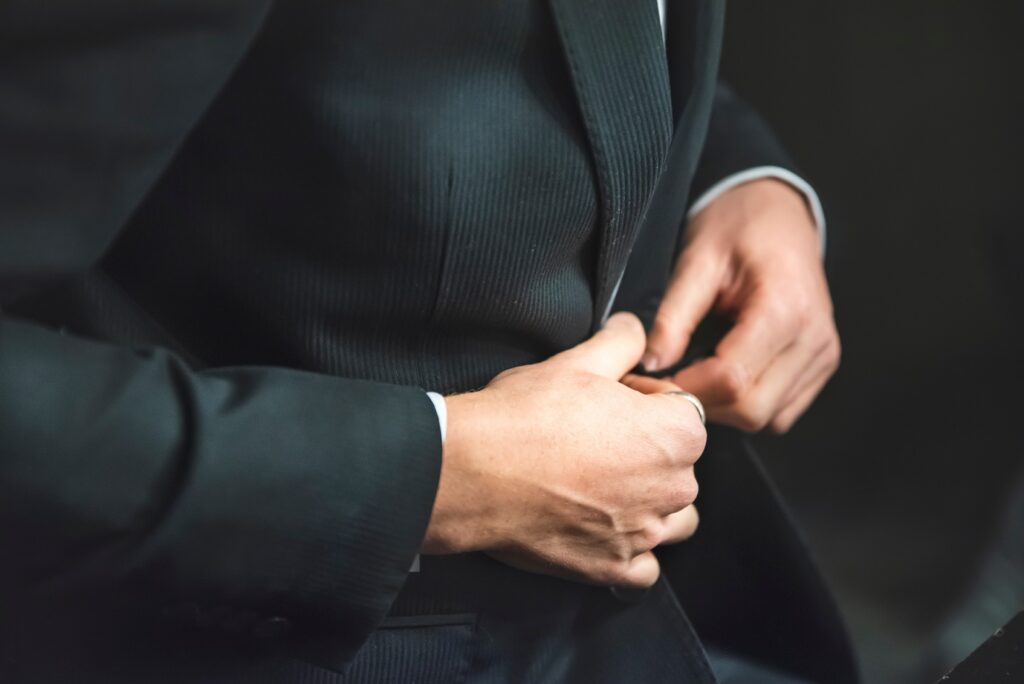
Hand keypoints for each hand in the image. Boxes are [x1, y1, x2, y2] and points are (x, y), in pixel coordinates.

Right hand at [423, 312, 704, 588]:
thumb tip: (632, 328)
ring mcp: (644, 532)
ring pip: (671, 518)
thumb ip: (620, 342)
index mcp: (677, 433)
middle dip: (646, 449)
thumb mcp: (578, 361)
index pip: (683, 408)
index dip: (643, 398)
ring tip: (601, 484)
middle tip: (594, 436)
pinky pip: (644, 566)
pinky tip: (599, 528)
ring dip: (647, 502)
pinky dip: (629, 550)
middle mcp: (673, 487)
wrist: (474, 472)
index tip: (610, 398)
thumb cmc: (525, 416)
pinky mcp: (614, 565)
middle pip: (678, 464)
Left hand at [643, 178, 839, 432]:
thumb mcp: (697, 259)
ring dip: (725, 407)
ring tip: (697, 372)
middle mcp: (814, 338)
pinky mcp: (822, 365)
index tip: (655, 375)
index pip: (732, 378)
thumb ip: (674, 316)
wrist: (781, 213)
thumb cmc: (738, 227)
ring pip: (766, 418)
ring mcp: (823, 355)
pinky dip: (749, 404)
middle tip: (671, 378)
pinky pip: (781, 412)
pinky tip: (726, 375)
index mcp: (786, 308)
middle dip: (704, 401)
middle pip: (751, 409)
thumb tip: (652, 365)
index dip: (687, 386)